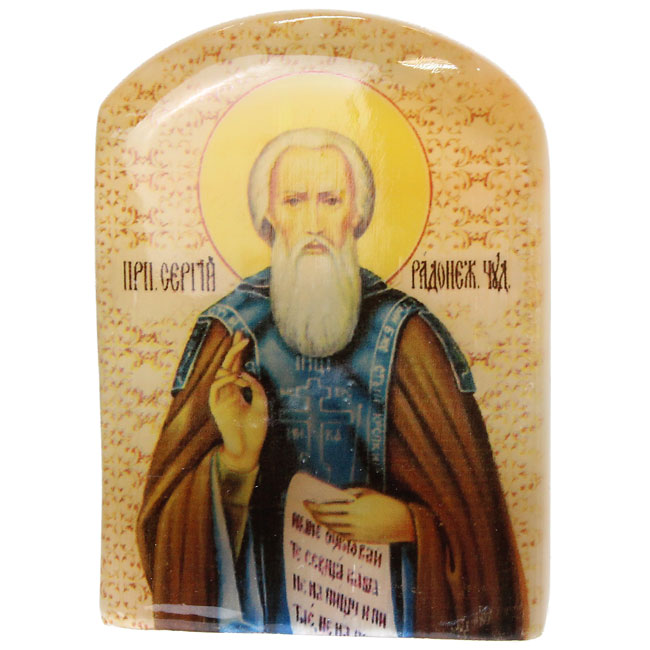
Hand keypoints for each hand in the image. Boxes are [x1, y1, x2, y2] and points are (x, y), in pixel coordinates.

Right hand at [209, 330, 267, 472]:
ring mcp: (221, 399)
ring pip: (220, 374)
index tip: (243, 337)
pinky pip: (215, 389)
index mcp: (238, 391)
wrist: (248, 450)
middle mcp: (228, 392)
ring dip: (230, 361)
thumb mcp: (261, 404)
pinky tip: (235, 375)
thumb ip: (255, 388)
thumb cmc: (256, 430)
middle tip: (240, 334)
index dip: (239, 352)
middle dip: (233, 350)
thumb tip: (245, 373)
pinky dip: (224, 380)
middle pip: (228, 366)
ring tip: (240, 351)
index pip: (237, 367)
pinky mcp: (216, 408)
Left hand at [305, 487, 414, 543]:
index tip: (306, 501)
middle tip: (308, 508)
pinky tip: (330, 525)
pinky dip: (333, 530)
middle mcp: (353, 522)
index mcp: (354, 508)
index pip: (327, 508)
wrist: (403, 522)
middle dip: (315, 514)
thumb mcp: (368, 492)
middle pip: (327, 519)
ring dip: (322, 522)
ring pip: (333, 529)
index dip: (314, 506)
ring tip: (316, 516)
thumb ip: (351, 494)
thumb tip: (337, 497)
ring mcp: (357, 533)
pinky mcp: (361, 540)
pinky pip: (342, 535)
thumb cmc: (386, 503)